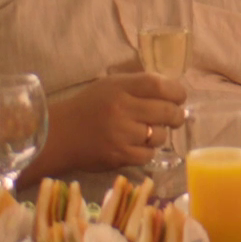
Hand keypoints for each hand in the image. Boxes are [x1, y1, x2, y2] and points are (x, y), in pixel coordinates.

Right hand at [45, 73, 186, 173]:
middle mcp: (121, 109)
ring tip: (146, 132)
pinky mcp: (119, 156)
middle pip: (166, 111)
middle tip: (175, 118)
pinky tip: (136, 146)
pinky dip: (147, 151)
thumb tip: (174, 92)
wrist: (60, 134)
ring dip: (158, 135)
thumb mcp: (110, 86)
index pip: (159, 85)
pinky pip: (148, 154)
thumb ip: (138, 86)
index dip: (176, 92)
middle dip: (176, 116)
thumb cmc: (89, 107)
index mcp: (119, 87)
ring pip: (159, 136)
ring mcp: (120, 134)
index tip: (180, 98)